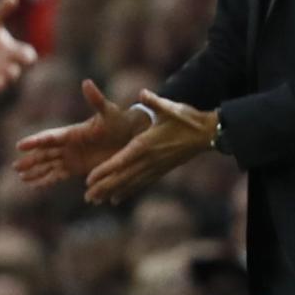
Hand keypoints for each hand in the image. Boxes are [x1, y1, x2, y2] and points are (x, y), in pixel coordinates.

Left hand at [0, 0, 38, 96]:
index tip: (26, 54)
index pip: (27, 55)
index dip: (28, 56)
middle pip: (14, 72)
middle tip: (9, 69)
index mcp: (12, 51)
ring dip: (0, 83)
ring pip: (2, 84)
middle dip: (12, 72)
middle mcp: (6, 66)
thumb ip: (1, 10)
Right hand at [15, 79, 144, 187]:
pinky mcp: (77, 168)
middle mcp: (67, 145)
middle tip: (15, 166)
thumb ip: (95, 99)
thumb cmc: (118, 121)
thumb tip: (86, 82)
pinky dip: (46, 180)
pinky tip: (33, 185)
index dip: (35, 141)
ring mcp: (71, 157)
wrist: (130, 136)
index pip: (49, 137)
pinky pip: (57, 175)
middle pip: (44, 153)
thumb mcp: (108, 111)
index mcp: (71, 132)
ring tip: (20, 176)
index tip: (20, 146)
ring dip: (34, 171)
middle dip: (30, 160)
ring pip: (48, 165)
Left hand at [83, 91, 215, 204]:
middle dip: (103, 187)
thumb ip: (153, 101)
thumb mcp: (169, 107)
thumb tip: (142, 93)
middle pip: (122, 177)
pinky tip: (116, 200)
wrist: (207, 134)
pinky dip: (127, 192)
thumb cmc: (186, 119)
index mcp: (146, 144)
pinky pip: (141, 184)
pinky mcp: (161, 171)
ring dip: (112, 193)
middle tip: (86, 198)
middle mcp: (149, 160)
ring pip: (130, 183)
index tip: (89, 179)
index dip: (104, 171)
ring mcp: (155, 167)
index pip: (121, 161)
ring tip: (94, 201)